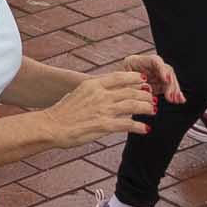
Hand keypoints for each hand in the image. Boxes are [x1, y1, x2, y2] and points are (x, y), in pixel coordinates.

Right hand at [41, 63, 161, 145]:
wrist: (52, 126)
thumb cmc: (62, 112)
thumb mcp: (77, 93)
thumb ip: (93, 91)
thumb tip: (103, 90)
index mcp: (93, 85)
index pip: (119, 77)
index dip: (134, 78)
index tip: (142, 81)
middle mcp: (100, 95)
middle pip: (129, 91)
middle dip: (144, 95)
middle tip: (152, 98)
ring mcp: (103, 110)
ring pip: (132, 106)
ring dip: (146, 108)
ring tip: (153, 111)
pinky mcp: (104, 125)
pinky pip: (127, 124)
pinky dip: (138, 126)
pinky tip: (145, 129)